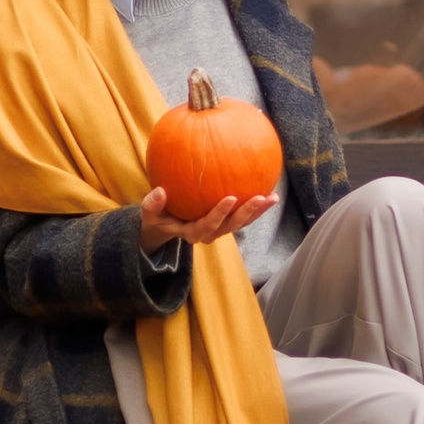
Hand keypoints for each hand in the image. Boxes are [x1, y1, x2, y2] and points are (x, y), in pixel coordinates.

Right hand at [138, 186, 275, 252]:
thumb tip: (160, 191)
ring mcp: (219, 229)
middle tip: (261, 197)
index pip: (208, 225)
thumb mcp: (150, 214)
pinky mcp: (226, 222)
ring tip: (273, 197)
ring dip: (258, 211)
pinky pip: (243, 215)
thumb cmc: (158, 217)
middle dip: (247, 213)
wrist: (165, 227)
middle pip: (231, 226)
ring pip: (241, 222)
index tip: (230, 198)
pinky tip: (269, 190)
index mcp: (192, 232)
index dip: (220, 214)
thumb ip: (153, 204)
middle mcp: (209, 233)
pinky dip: (256, 206)